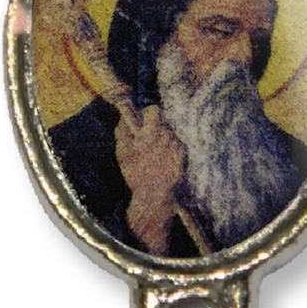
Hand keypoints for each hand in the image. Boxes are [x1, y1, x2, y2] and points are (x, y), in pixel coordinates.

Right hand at [115, 105, 186, 255]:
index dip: (147, 113)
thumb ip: (122, 131)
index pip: (154, 111)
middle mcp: (167, 137)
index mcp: (151, 133)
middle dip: (155, 128)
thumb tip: (124, 116)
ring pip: (170, 135)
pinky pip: (177, 146)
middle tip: (148, 139)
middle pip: (163, 123)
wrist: (154, 196)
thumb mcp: (122, 153)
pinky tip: (163, 163)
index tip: (142, 121)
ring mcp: (177, 146)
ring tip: (154, 157)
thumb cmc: (136, 175)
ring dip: (163, 141)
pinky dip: (170, 152)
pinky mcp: (184, 156)